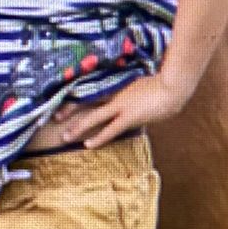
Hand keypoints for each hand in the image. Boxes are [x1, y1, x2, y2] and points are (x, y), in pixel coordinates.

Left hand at [39, 69, 192, 149]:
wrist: (173, 87)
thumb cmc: (161, 84)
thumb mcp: (141, 83)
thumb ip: (129, 88)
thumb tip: (124, 93)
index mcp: (116, 84)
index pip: (90, 89)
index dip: (76, 95)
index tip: (63, 100)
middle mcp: (115, 94)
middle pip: (86, 102)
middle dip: (69, 111)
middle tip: (54, 118)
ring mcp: (120, 105)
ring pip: (93, 117)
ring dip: (78, 128)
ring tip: (64, 136)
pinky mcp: (129, 116)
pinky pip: (110, 129)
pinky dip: (99, 138)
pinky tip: (87, 145)